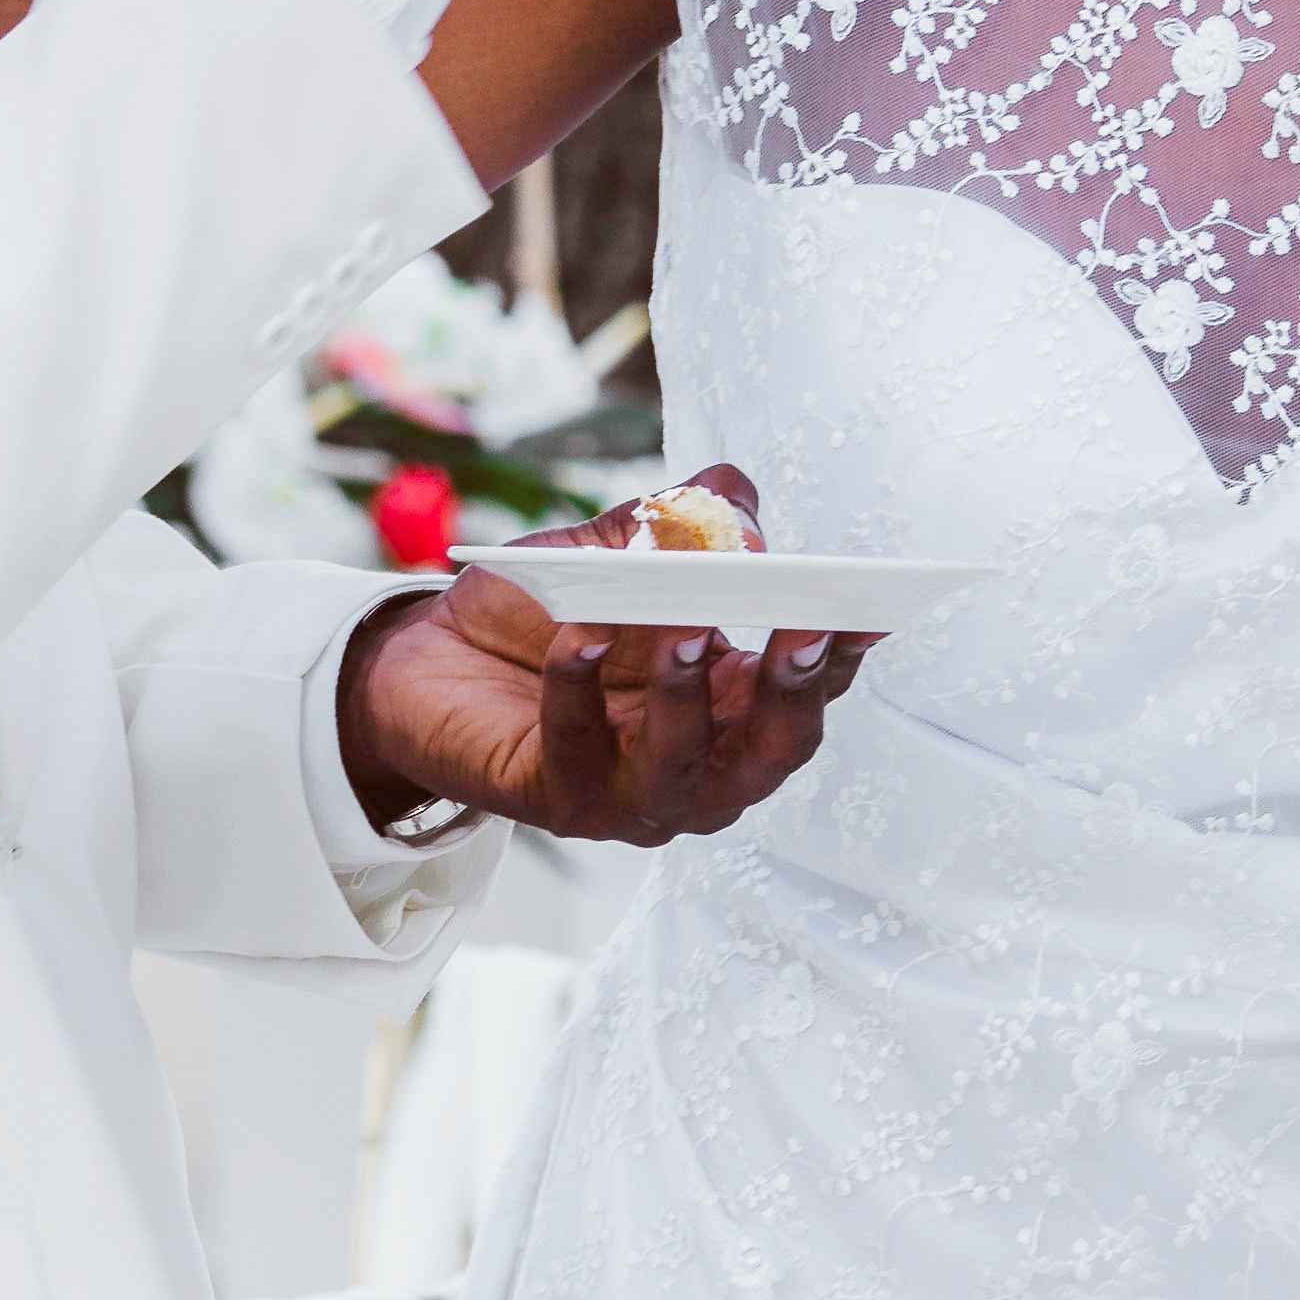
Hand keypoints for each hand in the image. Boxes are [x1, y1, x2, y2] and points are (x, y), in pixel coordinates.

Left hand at [342, 466, 858, 842]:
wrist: (432, 661)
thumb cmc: (547, 609)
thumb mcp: (619, 547)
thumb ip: (682, 517)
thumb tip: (730, 498)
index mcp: (737, 706)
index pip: (809, 691)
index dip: (841, 655)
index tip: (867, 607)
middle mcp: (703, 766)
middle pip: (771, 752)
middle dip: (792, 694)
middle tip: (798, 631)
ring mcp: (634, 797)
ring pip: (682, 769)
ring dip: (686, 697)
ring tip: (678, 625)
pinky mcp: (559, 801)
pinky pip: (578, 753)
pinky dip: (579, 692)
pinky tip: (577, 634)